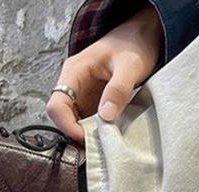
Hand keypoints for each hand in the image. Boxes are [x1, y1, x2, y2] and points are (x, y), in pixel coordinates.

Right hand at [47, 5, 163, 143]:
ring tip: (106, 142)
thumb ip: (118, 89)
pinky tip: (109, 136)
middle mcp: (73, 86)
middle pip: (62, 118)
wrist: (142, 38)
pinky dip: (96, 133)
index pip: (56, 105)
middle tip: (98, 145)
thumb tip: (106, 115)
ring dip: (87, 135)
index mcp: (74, 72)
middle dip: (77, 134)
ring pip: (74, 124)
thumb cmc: (133, 45)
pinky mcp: (92, 105)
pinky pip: (88, 123)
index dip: (67, 126)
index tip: (86, 137)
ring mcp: (82, 97)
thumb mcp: (130, 65)